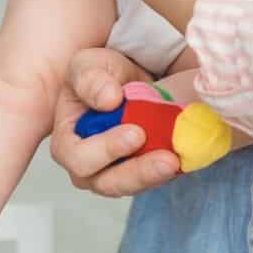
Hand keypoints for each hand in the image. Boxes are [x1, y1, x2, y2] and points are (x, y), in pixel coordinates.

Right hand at [49, 47, 180, 196]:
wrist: (125, 80)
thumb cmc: (99, 75)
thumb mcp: (88, 66)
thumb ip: (91, 80)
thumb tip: (109, 99)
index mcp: (68, 142)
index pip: (79, 158)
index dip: (106, 150)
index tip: (136, 134)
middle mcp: (89, 166)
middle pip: (107, 182)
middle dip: (138, 173)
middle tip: (166, 160)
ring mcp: (115, 171)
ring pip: (132, 185)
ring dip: (155, 176)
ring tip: (177, 161)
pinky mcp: (141, 169)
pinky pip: (153, 178)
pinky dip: (168, 170)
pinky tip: (184, 157)